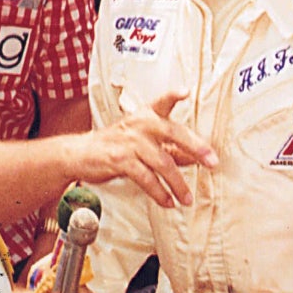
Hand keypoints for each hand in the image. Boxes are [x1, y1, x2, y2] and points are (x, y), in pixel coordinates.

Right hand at [70, 92, 216, 206]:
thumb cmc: (116, 145)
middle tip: (212, 162)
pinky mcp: (119, 160)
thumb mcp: (142, 141)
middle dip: (196, 147)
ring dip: (178, 184)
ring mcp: (129, 142)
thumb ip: (169, 148)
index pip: (162, 102)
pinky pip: (146, 178)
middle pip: (173, 133)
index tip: (185, 91)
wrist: (80, 153)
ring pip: (162, 163)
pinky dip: (159, 193)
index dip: (173, 95)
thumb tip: (196, 158)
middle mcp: (139, 125)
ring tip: (187, 198)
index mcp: (145, 116)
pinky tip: (168, 202)